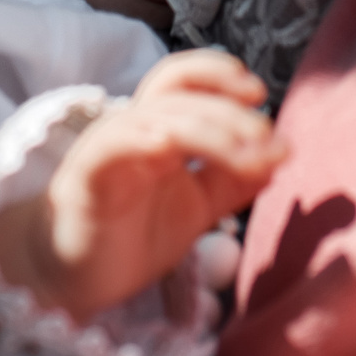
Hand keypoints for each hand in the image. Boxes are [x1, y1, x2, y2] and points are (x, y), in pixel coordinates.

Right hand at [0, 51, 285, 322]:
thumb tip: (280, 153)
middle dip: (227, 109)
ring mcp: (107, 150)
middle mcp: (133, 130)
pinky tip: (170, 148)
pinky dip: (140, 139)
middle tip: (266, 135)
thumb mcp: (197, 207)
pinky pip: (110, 146)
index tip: (260, 95)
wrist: (76, 280)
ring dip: (208, 131)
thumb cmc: (133, 235)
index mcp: (158, 130)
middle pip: (178, 95)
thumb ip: (233, 180)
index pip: (185, 80)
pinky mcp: (86, 179)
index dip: (219, 75)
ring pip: (156, 119)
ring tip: (247, 155)